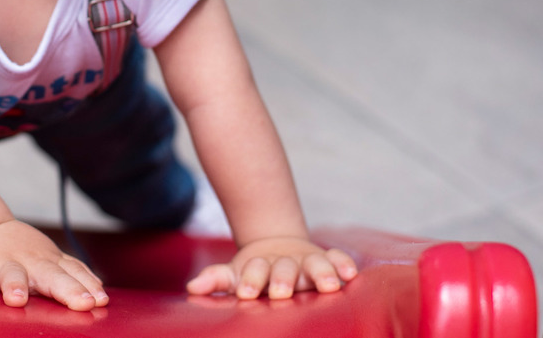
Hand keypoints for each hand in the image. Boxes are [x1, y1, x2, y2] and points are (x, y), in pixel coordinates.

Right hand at [0, 220, 108, 309]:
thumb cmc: (25, 253)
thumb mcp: (51, 261)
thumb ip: (74, 275)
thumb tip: (100, 293)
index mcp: (50, 264)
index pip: (72, 276)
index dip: (85, 288)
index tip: (98, 301)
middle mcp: (30, 263)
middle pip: (50, 275)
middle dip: (66, 289)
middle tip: (82, 302)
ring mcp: (4, 262)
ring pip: (12, 273)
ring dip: (15, 284)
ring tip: (18, 299)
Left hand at [185, 236, 357, 299]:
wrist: (276, 248)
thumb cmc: (253, 273)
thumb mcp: (235, 275)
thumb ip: (217, 280)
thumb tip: (192, 286)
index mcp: (260, 267)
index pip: (254, 271)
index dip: (251, 280)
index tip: (246, 294)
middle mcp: (285, 263)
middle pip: (285, 269)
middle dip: (283, 279)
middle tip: (281, 291)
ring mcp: (307, 261)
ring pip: (314, 264)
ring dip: (320, 272)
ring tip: (326, 286)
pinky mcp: (326, 261)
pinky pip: (337, 259)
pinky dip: (343, 263)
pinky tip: (350, 274)